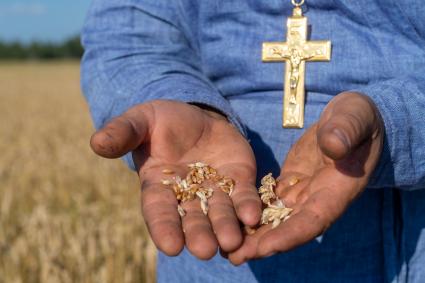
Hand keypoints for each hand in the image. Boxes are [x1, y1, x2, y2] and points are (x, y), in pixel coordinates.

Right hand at [90, 100, 261, 259]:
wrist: (197, 115)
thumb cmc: (162, 121)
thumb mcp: (140, 120)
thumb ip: (122, 132)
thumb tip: (96, 142)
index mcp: (159, 186)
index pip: (159, 211)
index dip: (164, 228)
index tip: (170, 246)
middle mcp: (187, 194)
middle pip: (193, 219)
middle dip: (198, 234)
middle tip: (205, 250)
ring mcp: (215, 189)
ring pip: (220, 213)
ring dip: (226, 227)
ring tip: (231, 241)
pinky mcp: (238, 179)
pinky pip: (244, 196)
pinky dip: (247, 207)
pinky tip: (253, 217)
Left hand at [228, 92, 383, 264]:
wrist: (349, 119)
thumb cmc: (357, 117)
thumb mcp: (354, 118)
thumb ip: (345, 132)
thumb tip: (333, 146)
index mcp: (337, 189)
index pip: (314, 220)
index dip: (290, 235)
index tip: (265, 248)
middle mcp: (318, 198)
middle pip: (289, 228)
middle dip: (262, 244)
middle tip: (234, 256)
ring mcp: (302, 193)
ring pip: (276, 219)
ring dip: (253, 234)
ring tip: (226, 247)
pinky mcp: (289, 183)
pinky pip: (269, 202)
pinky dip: (251, 213)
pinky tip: (229, 220)